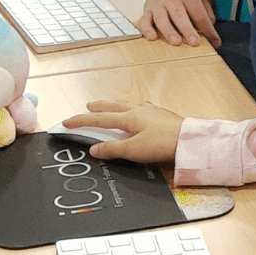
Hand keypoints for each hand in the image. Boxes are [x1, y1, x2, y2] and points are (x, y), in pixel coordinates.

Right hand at [62, 100, 183, 162]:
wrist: (188, 141)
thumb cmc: (163, 144)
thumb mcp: (133, 150)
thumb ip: (112, 149)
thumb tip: (94, 149)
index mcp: (128, 117)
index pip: (98, 119)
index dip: (80, 121)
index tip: (66, 122)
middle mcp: (138, 110)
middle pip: (112, 106)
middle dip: (98, 107)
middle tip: (87, 107)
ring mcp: (150, 111)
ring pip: (126, 105)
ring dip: (113, 106)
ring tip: (108, 107)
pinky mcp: (161, 115)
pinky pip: (139, 107)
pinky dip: (130, 108)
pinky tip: (136, 111)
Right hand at [138, 0, 219, 46]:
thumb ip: (206, 12)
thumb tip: (210, 28)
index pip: (200, 14)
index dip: (208, 29)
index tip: (215, 42)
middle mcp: (173, 0)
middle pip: (180, 15)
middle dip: (187, 29)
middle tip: (194, 42)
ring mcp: (159, 6)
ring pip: (162, 19)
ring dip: (168, 31)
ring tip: (176, 42)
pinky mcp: (147, 11)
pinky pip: (145, 20)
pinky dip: (147, 29)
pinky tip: (152, 38)